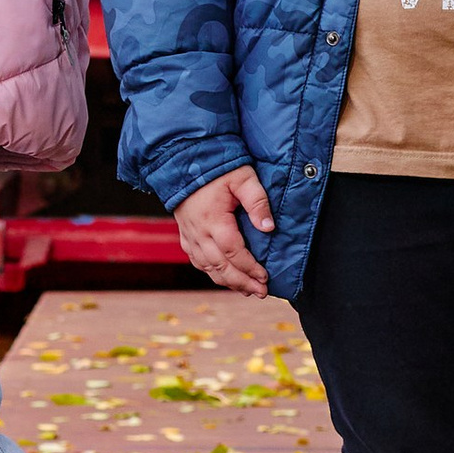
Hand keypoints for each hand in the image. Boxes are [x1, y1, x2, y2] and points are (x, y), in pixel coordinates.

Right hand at [173, 164, 273, 292]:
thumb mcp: (243, 178)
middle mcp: (199, 232)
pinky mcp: (185, 235)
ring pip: (208, 268)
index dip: (250, 268)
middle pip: (221, 267)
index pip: (234, 252)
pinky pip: (197, 261)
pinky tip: (224, 278)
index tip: (265, 276)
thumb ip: (257, 202)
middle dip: (242, 282)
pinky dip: (211, 273)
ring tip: (247, 290)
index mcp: (213, 220)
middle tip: (260, 292)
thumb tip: (269, 228)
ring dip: (228, 282)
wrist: (184, 160)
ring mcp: (190, 235)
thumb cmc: (216, 168)